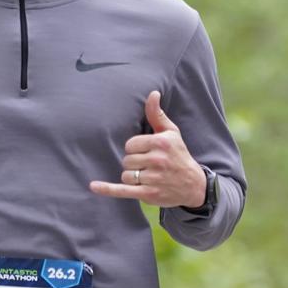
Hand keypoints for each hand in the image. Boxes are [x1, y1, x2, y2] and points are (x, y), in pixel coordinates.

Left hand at [89, 91, 205, 206]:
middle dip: (134, 163)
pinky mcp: (149, 194)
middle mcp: (157, 159)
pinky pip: (122, 190)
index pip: (130, 144)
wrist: (194, 185)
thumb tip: (153, 93)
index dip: (135, 149)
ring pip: (126, 175)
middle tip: (149, 166)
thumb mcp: (171, 133)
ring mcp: (153, 178)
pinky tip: (93, 186)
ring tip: (148, 177)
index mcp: (161, 142)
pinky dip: (107, 189)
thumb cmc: (179, 155)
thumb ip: (157, 114)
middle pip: (127, 160)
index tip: (146, 152)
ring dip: (132, 177)